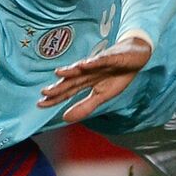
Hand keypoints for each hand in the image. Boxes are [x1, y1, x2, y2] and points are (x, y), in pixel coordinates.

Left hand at [37, 36, 152, 122]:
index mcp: (85, 81)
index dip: (54, 98)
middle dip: (59, 86)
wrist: (135, 56)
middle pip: (71, 80)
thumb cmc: (117, 75)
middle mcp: (88, 71)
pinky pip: (101, 60)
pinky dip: (93, 62)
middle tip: (44, 92)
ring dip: (71, 70)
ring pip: (82, 68)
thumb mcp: (102, 95)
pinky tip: (84, 65)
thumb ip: (85, 106)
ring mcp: (98, 63)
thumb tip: (65, 119)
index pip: (67, 91)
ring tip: (59, 73)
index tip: (40, 104)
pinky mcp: (111, 57)